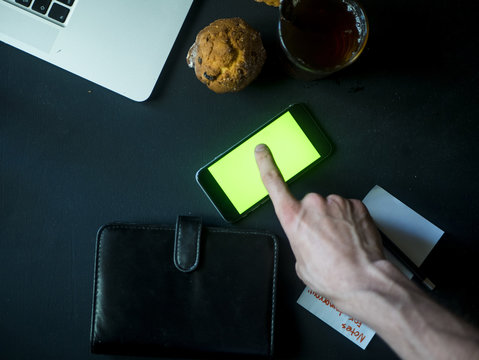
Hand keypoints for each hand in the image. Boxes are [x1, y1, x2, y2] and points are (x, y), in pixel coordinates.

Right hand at [254, 144, 387, 309]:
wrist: (363, 280)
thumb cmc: (332, 276)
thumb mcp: (301, 264)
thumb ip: (300, 242)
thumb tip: (307, 240)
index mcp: (294, 217)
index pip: (273, 183)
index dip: (265, 164)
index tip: (262, 151)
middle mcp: (313, 204)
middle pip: (309, 205)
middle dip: (315, 220)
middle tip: (324, 242)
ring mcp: (336, 203)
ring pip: (330, 208)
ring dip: (333, 222)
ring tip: (340, 244)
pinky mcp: (356, 205)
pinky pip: (347, 209)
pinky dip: (349, 222)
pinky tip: (351, 239)